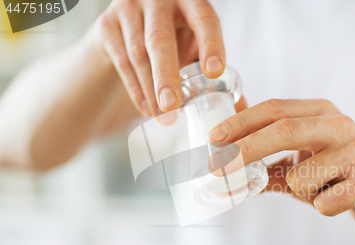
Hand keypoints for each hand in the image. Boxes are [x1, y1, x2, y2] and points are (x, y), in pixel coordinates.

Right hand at [93, 0, 224, 120]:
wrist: (126, 28)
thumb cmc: (172, 38)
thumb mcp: (194, 45)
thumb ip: (213, 69)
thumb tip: (241, 108)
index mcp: (189, 0)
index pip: (204, 18)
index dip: (211, 44)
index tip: (213, 73)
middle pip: (161, 38)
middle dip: (168, 75)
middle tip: (175, 106)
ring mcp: (128, 9)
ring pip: (138, 53)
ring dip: (152, 90)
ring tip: (165, 117)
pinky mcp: (106, 26)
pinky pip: (122, 63)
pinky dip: (136, 90)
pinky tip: (148, 110)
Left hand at [208, 99, 354, 215]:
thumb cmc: (336, 171)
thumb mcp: (302, 157)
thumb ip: (266, 155)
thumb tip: (222, 160)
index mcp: (320, 111)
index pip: (274, 108)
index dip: (241, 122)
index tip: (214, 139)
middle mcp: (339, 123)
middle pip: (284, 130)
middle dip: (245, 149)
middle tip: (216, 168)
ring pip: (300, 179)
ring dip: (300, 192)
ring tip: (322, 188)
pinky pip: (322, 204)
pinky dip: (322, 207)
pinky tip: (340, 199)